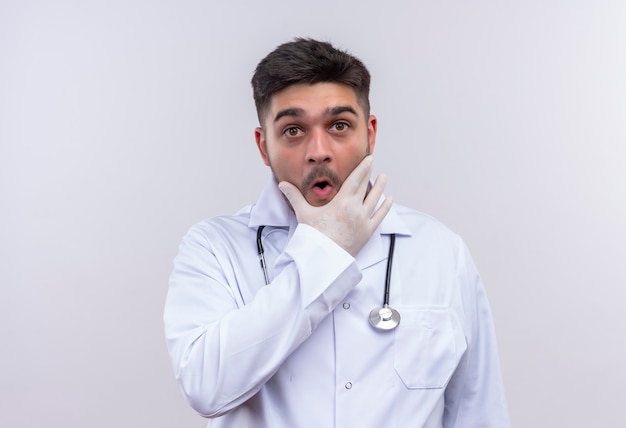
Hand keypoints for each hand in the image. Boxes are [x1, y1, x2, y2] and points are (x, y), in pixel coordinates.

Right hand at [278, 156, 392, 256]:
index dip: (363, 167)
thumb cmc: (313, 235)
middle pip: (365, 186)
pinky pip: (380, 216)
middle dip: (369, 173)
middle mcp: (355, 209)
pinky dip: (385, 207)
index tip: (369, 158)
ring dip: (380, 187)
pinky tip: (389, 199)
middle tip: (373, 162)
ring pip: (375, 199)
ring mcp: (363, 220)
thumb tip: (281, 184)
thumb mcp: (304, 213)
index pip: (355, 179)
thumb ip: (294, 197)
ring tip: (383, 177)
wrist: (323, 258)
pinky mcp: (368, 232)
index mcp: (342, 201)